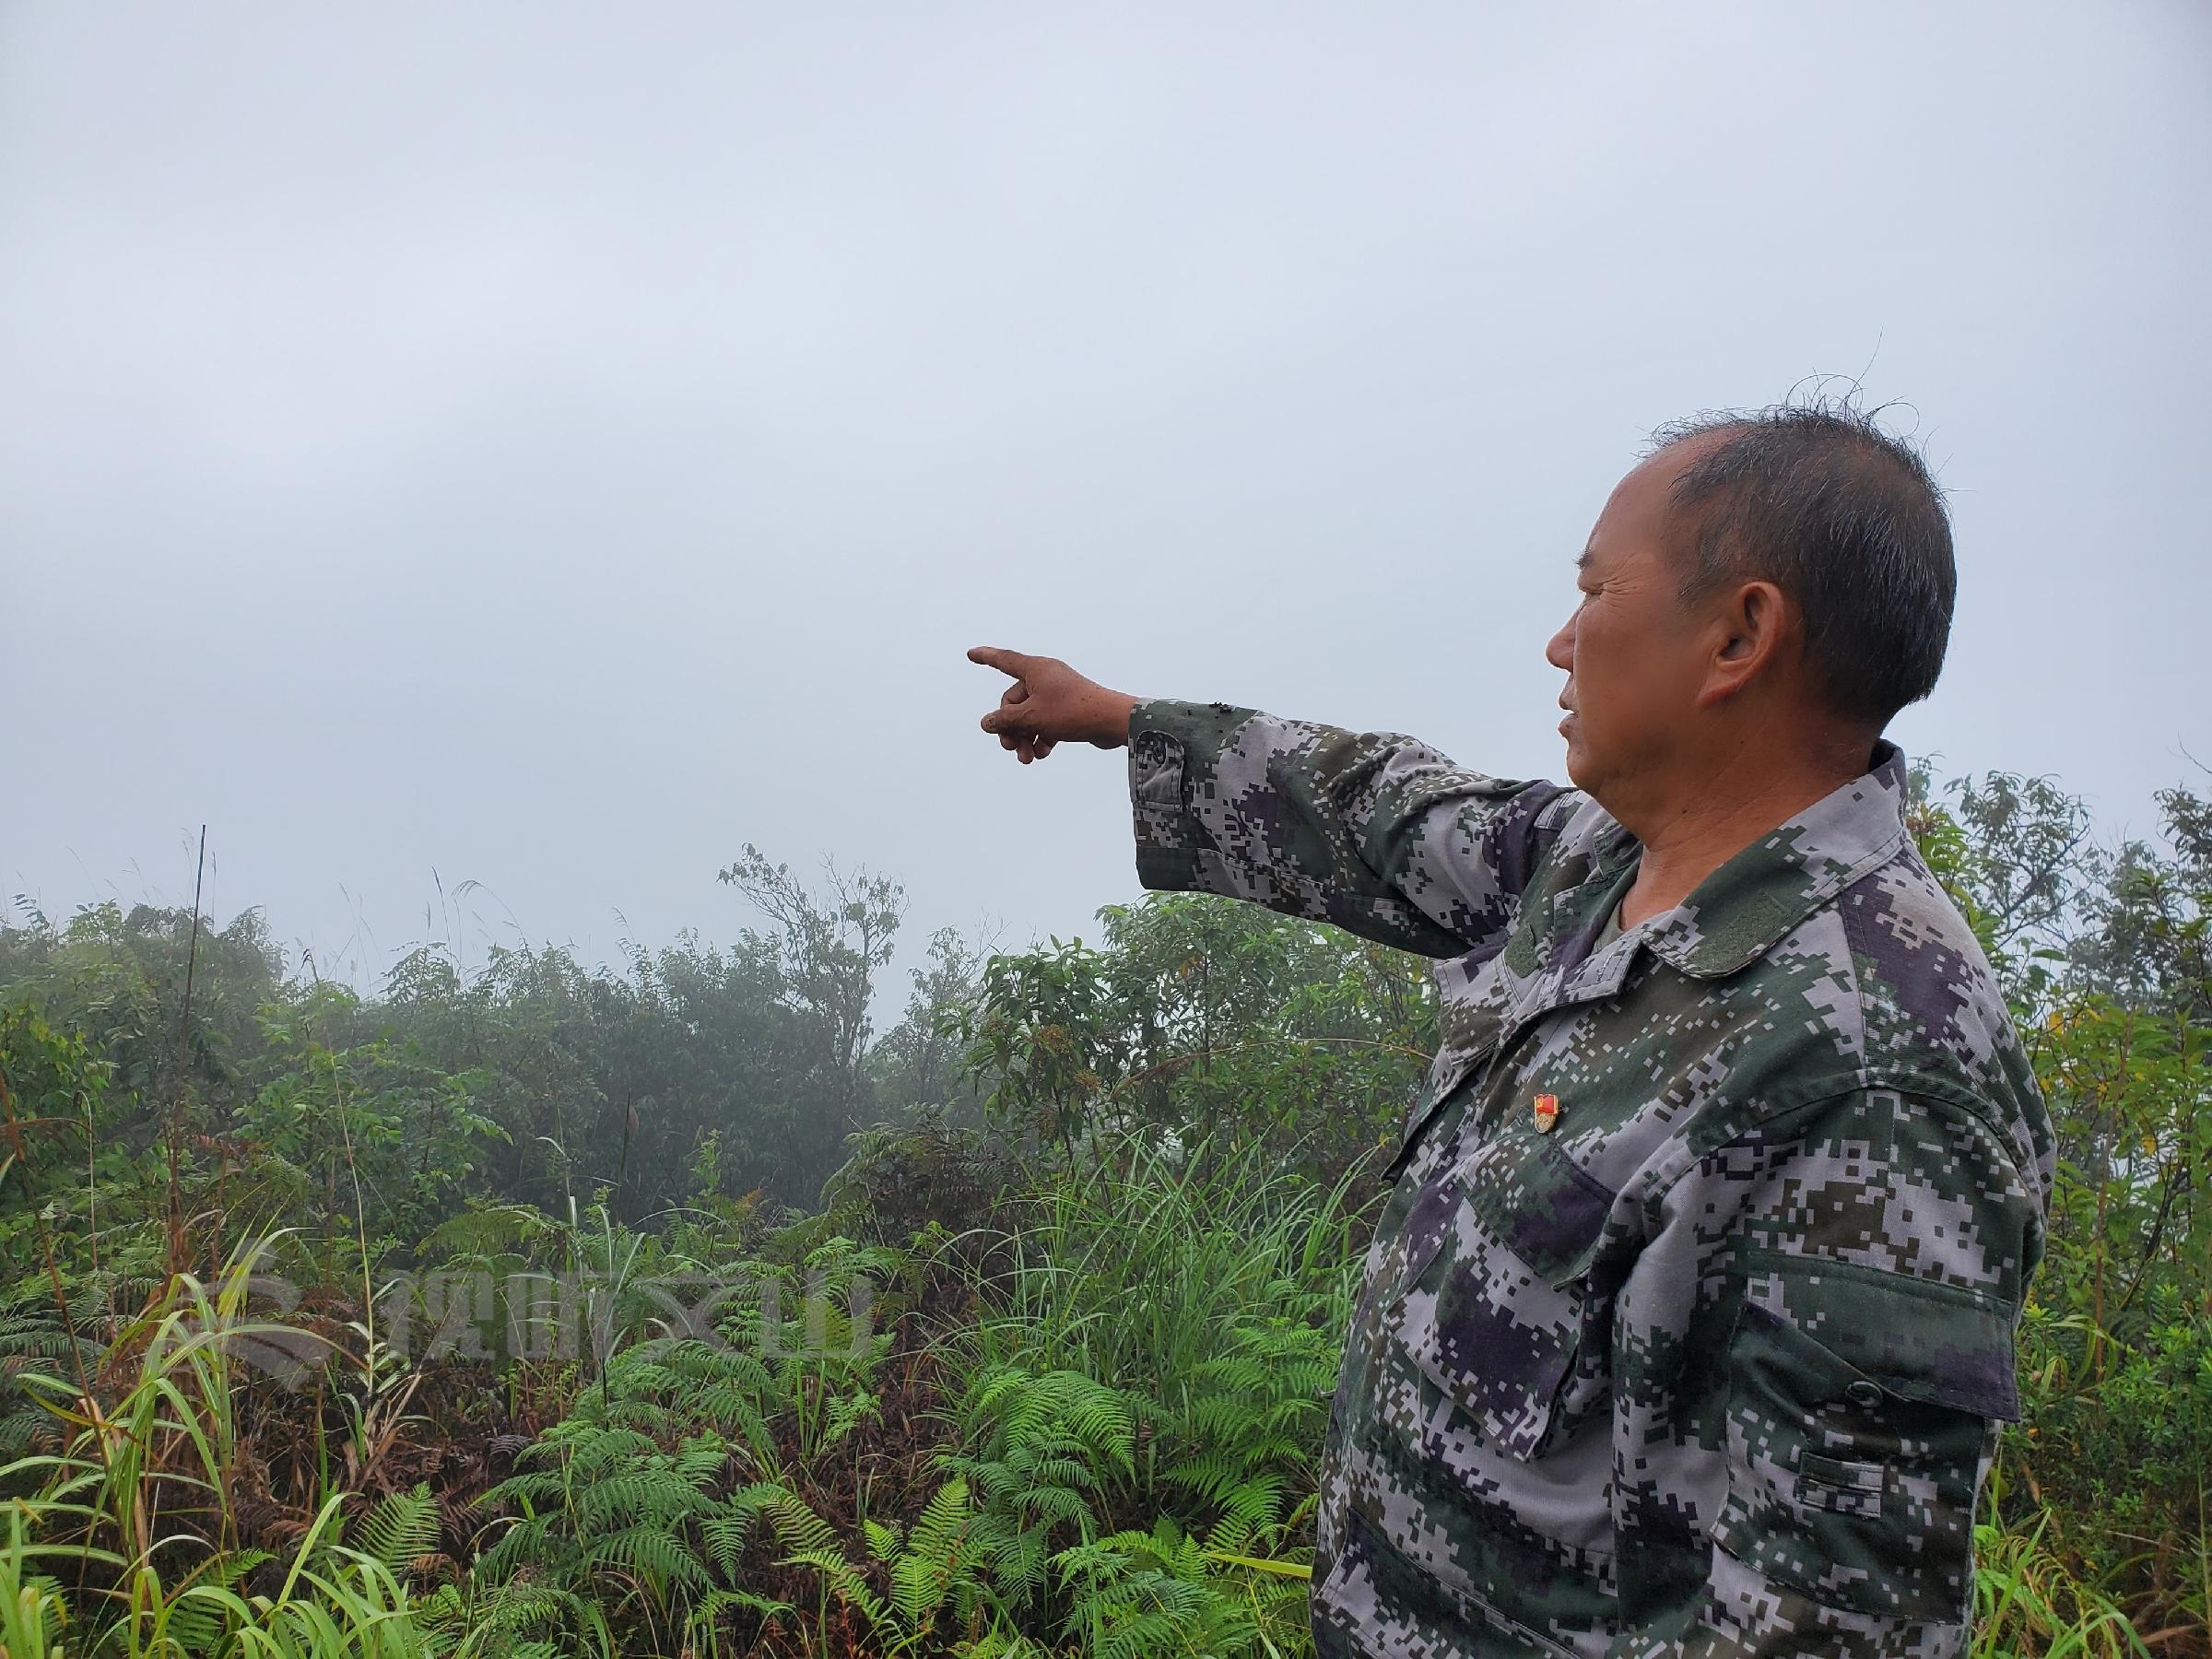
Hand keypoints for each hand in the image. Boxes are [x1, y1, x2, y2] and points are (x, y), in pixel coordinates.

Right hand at [968, 646, 1139, 763]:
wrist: (1112, 722)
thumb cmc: (1073, 712)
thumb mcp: (1032, 718)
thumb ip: (1005, 720)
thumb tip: (988, 722)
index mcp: (1035, 669)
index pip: (1003, 660)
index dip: (985, 657)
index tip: (970, 654)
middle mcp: (1046, 677)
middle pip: (1014, 701)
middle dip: (1011, 727)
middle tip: (1011, 748)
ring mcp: (1058, 693)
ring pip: (1030, 715)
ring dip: (1025, 737)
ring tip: (1027, 758)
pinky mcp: (1069, 708)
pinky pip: (1046, 721)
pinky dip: (1041, 737)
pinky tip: (1042, 754)